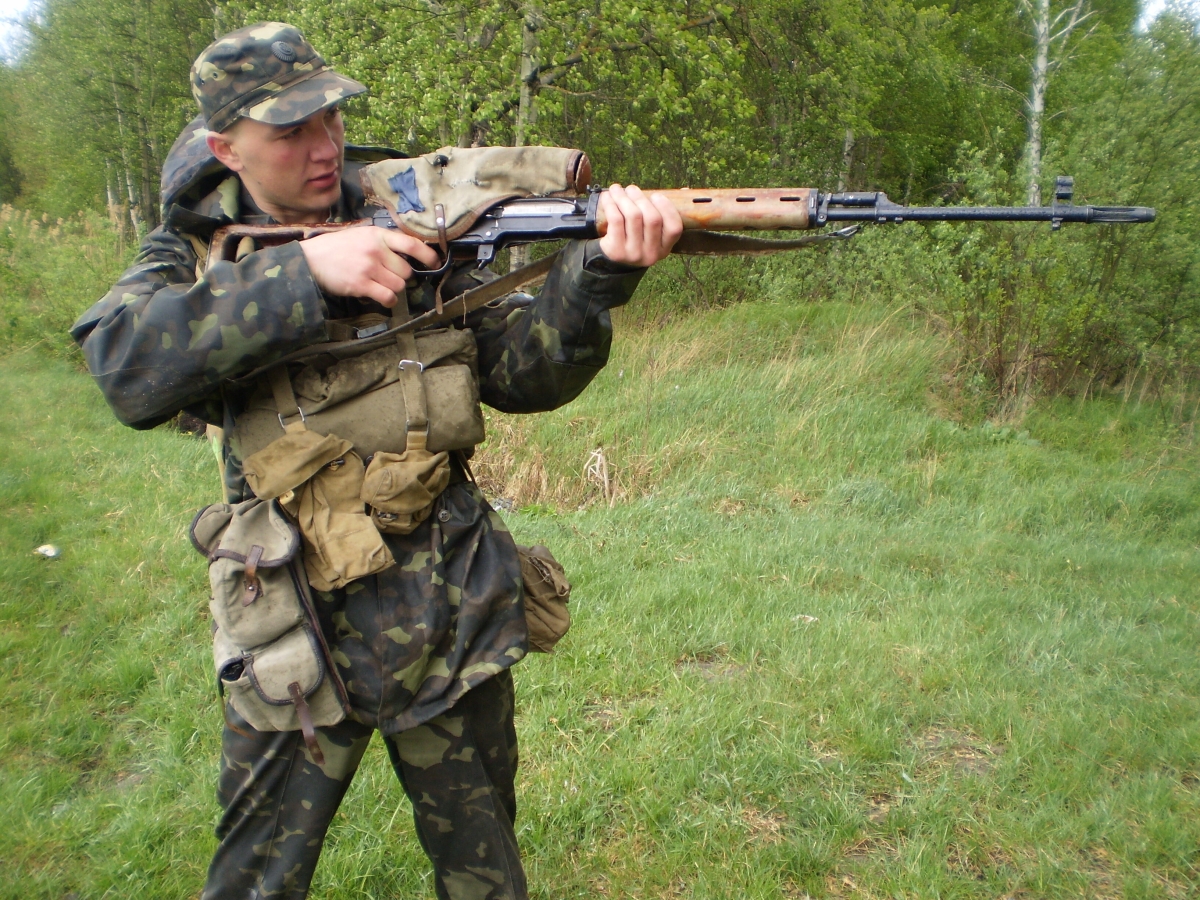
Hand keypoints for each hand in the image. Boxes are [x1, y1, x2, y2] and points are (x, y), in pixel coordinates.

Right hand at [300, 226, 440, 306]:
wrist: (310, 259)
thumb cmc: (337, 248)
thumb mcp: (361, 235)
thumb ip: (384, 242)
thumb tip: (410, 253)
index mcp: (378, 235)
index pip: (412, 244)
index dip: (428, 255)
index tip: (436, 262)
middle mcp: (376, 250)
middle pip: (407, 271)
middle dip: (401, 277)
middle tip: (388, 276)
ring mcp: (369, 268)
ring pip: (399, 285)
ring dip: (394, 289)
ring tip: (380, 285)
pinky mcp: (361, 284)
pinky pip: (388, 297)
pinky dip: (389, 300)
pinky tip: (381, 297)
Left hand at [598, 184, 682, 266]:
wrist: (612, 261)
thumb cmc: (634, 239)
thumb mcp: (650, 235)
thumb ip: (661, 215)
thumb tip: (683, 190)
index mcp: (664, 249)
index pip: (674, 228)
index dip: (667, 208)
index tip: (656, 195)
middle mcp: (651, 254)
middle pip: (652, 218)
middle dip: (640, 197)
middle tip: (631, 189)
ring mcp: (634, 254)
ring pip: (633, 216)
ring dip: (623, 197)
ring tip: (617, 189)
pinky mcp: (616, 251)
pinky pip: (616, 220)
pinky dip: (611, 204)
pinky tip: (608, 197)